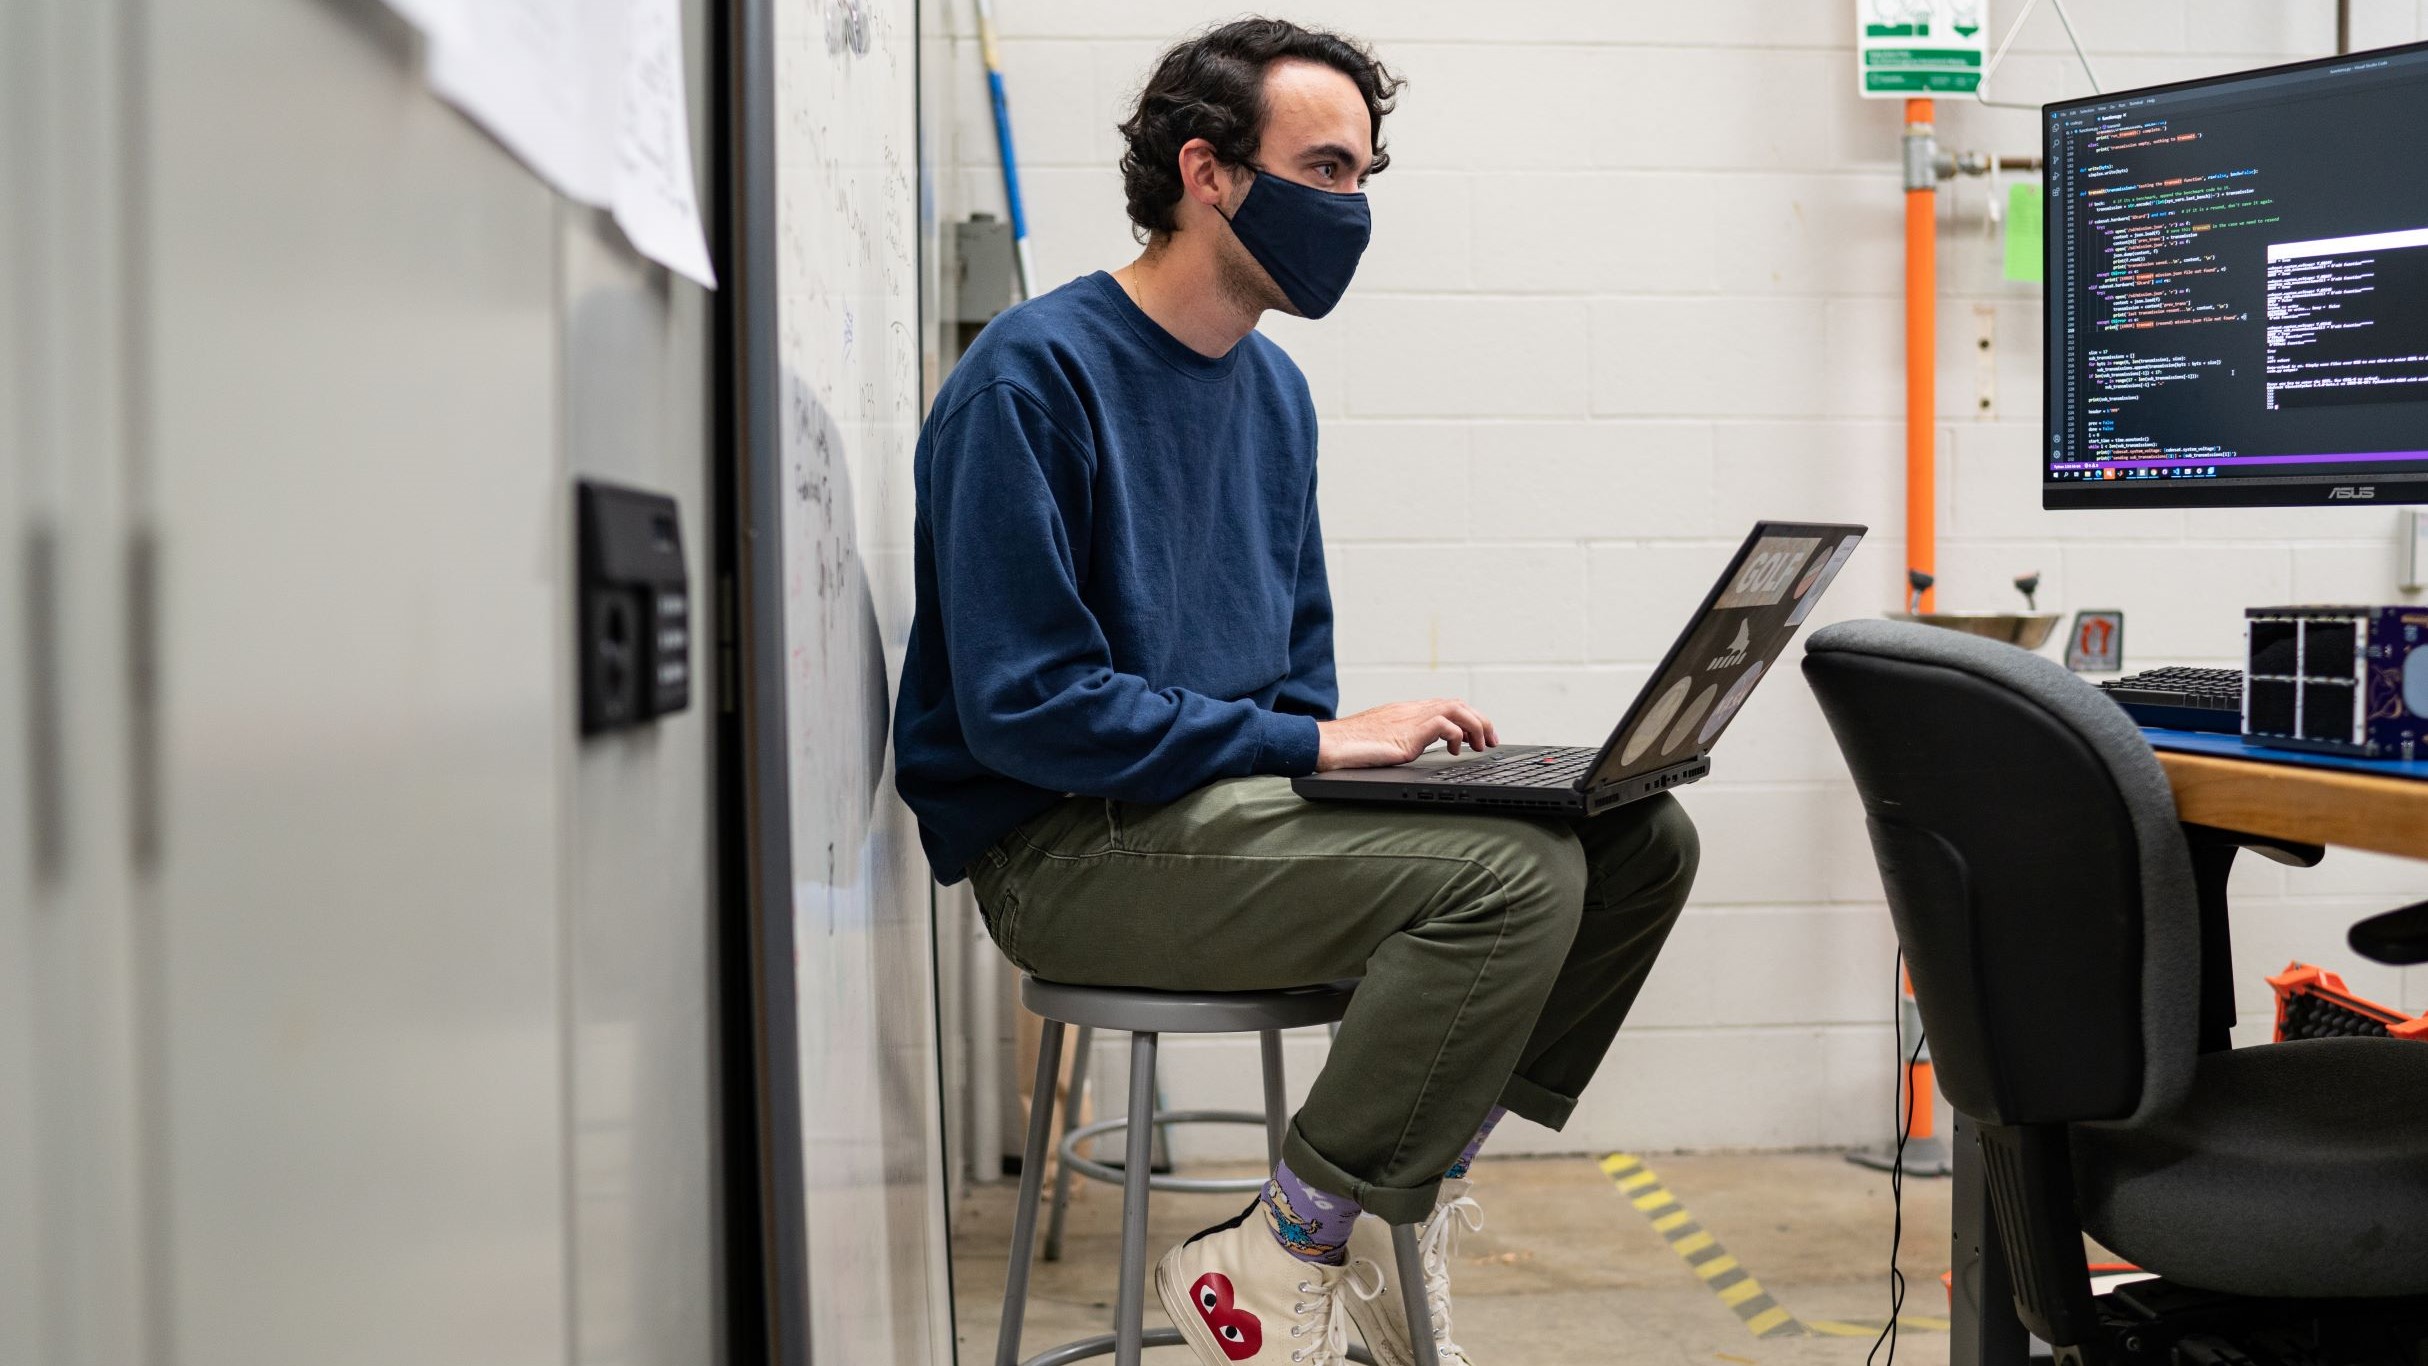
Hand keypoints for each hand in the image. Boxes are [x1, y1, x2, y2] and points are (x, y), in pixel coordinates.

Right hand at [1315, 698, 1498, 771]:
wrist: (1327, 745)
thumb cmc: (1346, 748)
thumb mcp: (1379, 742)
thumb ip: (1398, 740)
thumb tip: (1410, 749)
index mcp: (1404, 711)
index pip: (1444, 705)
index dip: (1466, 717)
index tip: (1476, 735)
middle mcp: (1409, 710)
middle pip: (1456, 703)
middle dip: (1479, 720)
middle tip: (1491, 740)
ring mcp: (1409, 719)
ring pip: (1455, 709)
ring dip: (1475, 726)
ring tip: (1482, 745)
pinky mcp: (1407, 732)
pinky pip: (1444, 724)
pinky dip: (1457, 735)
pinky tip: (1457, 750)